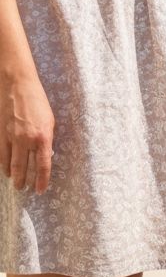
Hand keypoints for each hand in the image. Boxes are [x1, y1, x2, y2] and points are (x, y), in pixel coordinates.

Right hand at [1, 75, 54, 193]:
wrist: (18, 87)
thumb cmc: (38, 102)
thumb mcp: (50, 120)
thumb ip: (47, 138)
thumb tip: (44, 154)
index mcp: (43, 136)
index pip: (43, 165)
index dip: (42, 180)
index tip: (40, 190)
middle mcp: (27, 140)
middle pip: (24, 168)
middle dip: (25, 181)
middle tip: (24, 189)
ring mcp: (11, 138)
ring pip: (11, 164)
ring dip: (13, 176)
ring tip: (15, 183)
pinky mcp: (0, 134)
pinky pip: (1, 155)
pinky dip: (3, 165)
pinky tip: (5, 170)